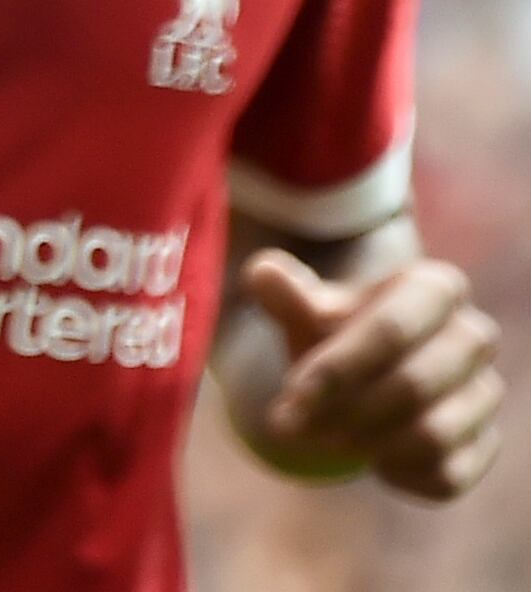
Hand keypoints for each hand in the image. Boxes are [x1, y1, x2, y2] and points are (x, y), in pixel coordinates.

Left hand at [242, 247, 503, 498]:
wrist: (365, 371)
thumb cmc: (336, 330)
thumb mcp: (306, 307)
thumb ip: (283, 290)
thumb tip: (264, 274)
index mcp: (435, 286)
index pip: (392, 329)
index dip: (338, 367)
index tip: (291, 396)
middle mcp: (473, 337)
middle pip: (413, 385)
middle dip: (346, 411)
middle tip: (297, 426)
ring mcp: (484, 394)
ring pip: (432, 435)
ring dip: (367, 445)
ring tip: (325, 437)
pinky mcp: (484, 446)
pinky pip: (444, 476)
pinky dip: (397, 473)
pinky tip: (368, 455)